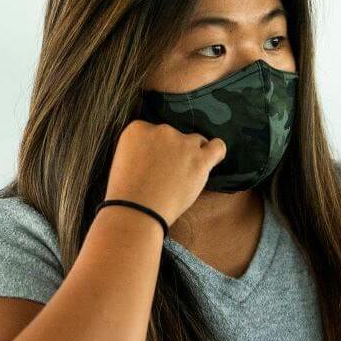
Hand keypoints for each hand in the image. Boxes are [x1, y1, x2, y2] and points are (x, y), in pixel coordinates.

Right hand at [104, 120, 225, 224]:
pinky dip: (216, 152)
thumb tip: (155, 153)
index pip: (153, 131)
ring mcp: (183, 144)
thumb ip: (140, 149)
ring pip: (195, 142)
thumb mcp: (122, 160)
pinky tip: (210, 161)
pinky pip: (217, 147)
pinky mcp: (200, 159)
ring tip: (184, 174)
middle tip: (166, 174)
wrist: (137, 211)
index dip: (155, 149)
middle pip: (175, 136)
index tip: (153, 163)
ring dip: (192, 155)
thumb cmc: (126, 193)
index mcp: (138, 129)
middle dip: (173, 152)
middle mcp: (161, 130)